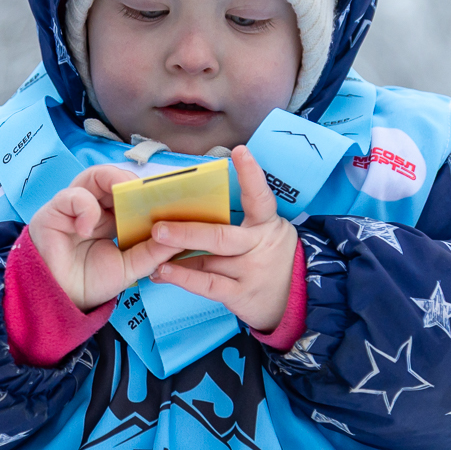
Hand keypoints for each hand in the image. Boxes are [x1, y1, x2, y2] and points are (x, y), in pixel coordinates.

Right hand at [28, 166, 184, 311]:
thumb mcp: (130, 266)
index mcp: (110, 217)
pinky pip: (72, 196)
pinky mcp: (53, 211)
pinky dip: (85, 208)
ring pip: (93, 176)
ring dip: (114, 182)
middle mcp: (92, 207)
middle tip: (152, 190)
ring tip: (128, 194)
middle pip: (113, 179)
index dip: (147, 190)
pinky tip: (88, 230)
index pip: (130, 192)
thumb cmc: (91, 282)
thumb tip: (181, 237)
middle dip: (134, 182)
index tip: (170, 194)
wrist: (62, 302)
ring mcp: (73, 207)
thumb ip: (153, 252)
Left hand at [150, 145, 297, 331]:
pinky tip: (163, 273)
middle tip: (158, 227)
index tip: (240, 151)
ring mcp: (251, 272)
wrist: (299, 297)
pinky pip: (209, 285)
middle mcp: (259, 246)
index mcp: (267, 223)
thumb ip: (238, 220)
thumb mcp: (266, 230)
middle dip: (187, 232)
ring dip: (176, 257)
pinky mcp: (242, 295)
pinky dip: (184, 278)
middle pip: (221, 236)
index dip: (251, 174)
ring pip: (209, 261)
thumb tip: (193, 206)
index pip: (260, 196)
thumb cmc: (269, 255)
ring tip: (151, 252)